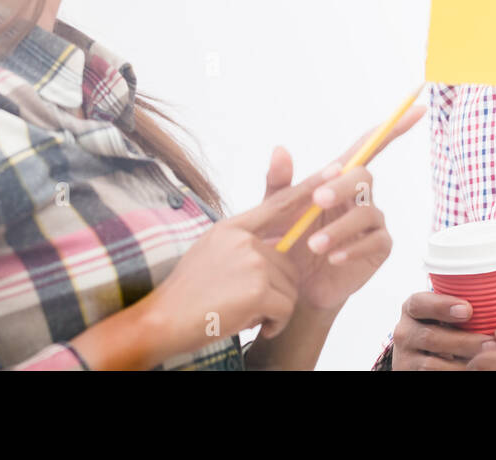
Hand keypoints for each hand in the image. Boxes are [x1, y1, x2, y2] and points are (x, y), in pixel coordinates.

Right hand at [144, 155, 333, 361]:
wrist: (161, 321)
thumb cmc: (186, 295)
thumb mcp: (210, 253)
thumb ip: (241, 244)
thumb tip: (273, 247)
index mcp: (232, 227)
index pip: (277, 202)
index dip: (308, 186)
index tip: (334, 169)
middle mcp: (243, 238)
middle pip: (289, 262)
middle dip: (277, 291)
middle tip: (248, 305)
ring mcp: (251, 261)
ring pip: (289, 288)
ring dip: (275, 310)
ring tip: (245, 315)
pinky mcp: (258, 288)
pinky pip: (286, 308)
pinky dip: (275, 324)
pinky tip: (253, 326)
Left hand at [264, 104, 424, 310]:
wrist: (288, 287)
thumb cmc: (283, 243)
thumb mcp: (273, 212)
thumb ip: (278, 183)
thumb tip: (281, 148)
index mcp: (336, 180)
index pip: (367, 148)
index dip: (392, 129)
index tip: (417, 109)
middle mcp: (358, 197)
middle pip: (363, 176)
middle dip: (342, 185)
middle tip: (317, 200)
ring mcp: (371, 222)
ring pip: (367, 212)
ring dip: (339, 227)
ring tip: (314, 245)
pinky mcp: (377, 248)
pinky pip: (374, 241)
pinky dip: (351, 247)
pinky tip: (332, 257)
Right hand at [391, 291, 488, 369]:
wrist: (421, 355)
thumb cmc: (443, 328)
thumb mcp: (444, 314)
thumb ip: (461, 306)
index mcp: (413, 309)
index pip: (421, 303)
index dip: (443, 305)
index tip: (468, 309)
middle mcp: (404, 331)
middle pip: (431, 337)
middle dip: (464, 341)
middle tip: (491, 343)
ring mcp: (405, 357)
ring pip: (432, 363)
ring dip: (462, 364)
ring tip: (487, 361)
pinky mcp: (409, 374)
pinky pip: (434, 375)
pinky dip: (456, 372)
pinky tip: (474, 370)